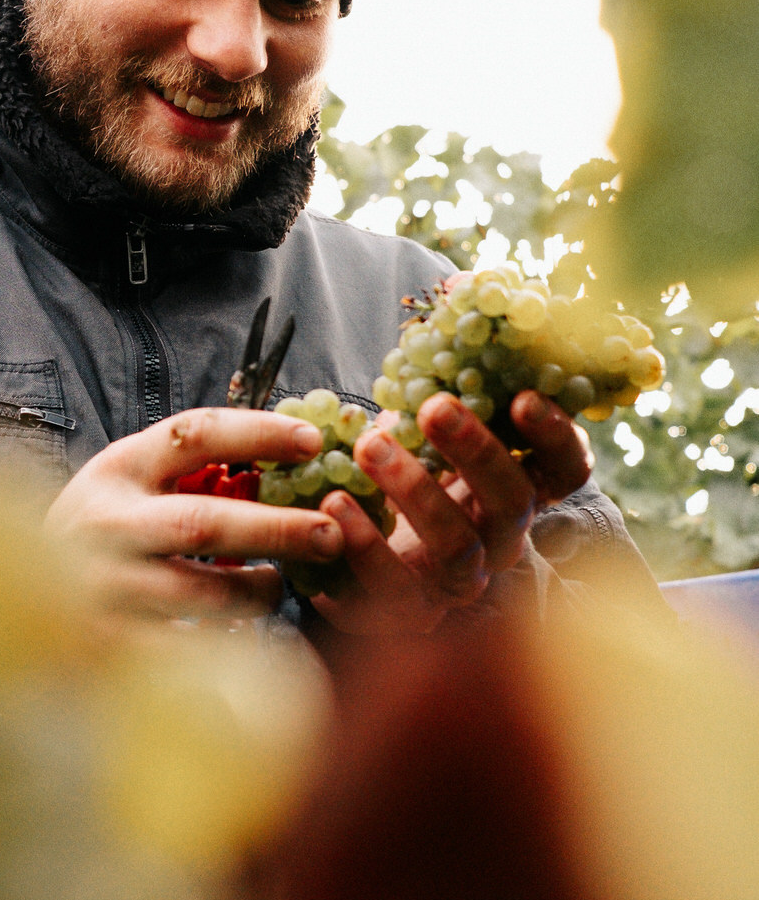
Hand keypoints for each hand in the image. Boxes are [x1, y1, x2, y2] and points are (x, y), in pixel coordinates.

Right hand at [45, 407, 343, 632]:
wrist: (9, 601)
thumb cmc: (96, 535)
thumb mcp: (126, 486)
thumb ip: (186, 472)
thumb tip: (289, 457)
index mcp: (117, 470)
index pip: (193, 434)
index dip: (256, 432)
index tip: (312, 441)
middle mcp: (104, 524)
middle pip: (203, 523)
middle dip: (277, 529)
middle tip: (331, 534)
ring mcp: (101, 589)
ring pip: (200, 594)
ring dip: (255, 592)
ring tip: (279, 585)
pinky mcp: (103, 645)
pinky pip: (184, 649)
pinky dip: (224, 644)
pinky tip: (242, 636)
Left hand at [314, 389, 589, 640]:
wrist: (351, 555)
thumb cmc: (401, 471)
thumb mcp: (425, 418)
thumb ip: (448, 364)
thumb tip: (464, 286)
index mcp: (515, 490)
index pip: (565, 470)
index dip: (556, 437)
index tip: (523, 397)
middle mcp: (498, 539)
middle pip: (511, 504)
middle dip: (477, 452)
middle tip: (436, 406)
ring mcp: (457, 581)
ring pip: (457, 548)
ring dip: (415, 491)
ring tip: (369, 445)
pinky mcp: (406, 612)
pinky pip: (394, 591)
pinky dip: (364, 546)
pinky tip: (334, 502)